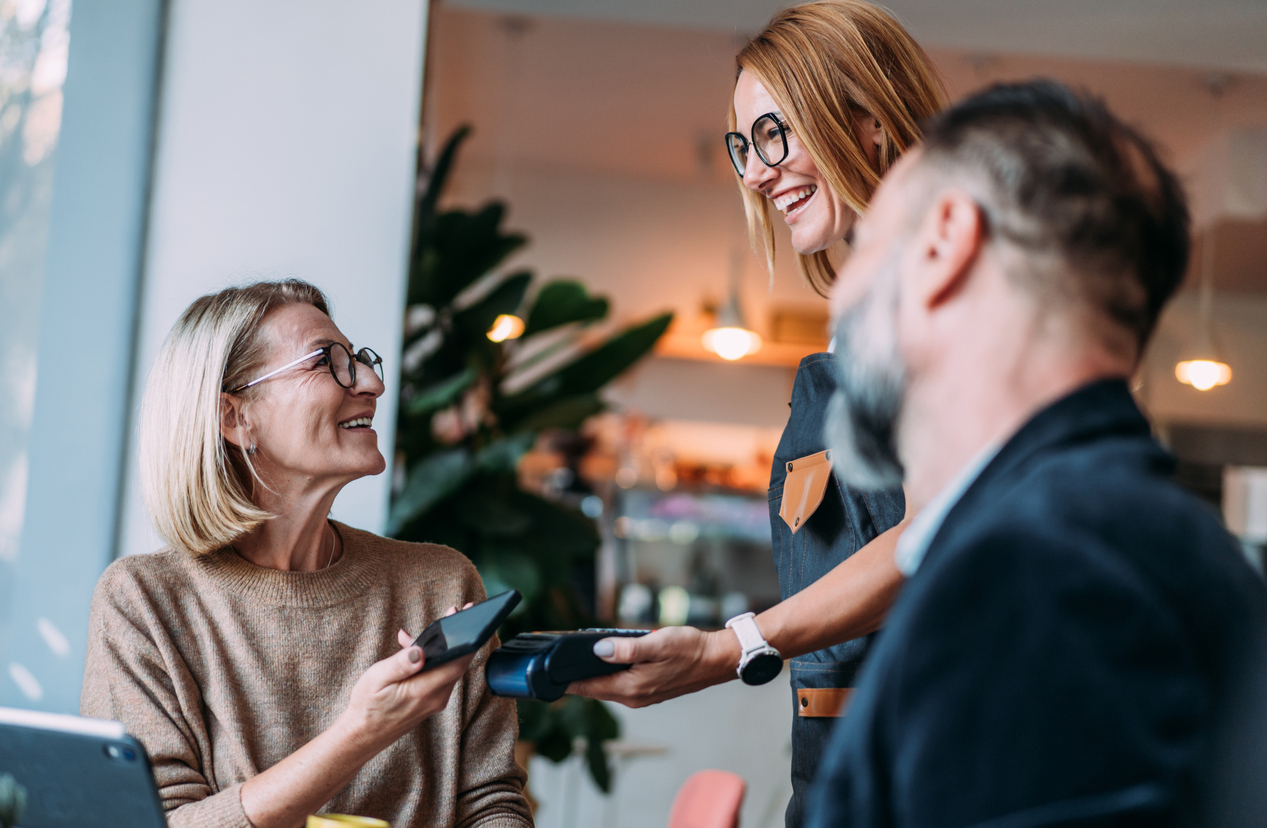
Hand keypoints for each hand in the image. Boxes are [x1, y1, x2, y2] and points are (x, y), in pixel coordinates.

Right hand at [339, 605, 475, 751]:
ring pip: (447, 668)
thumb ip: (401, 664)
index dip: (466, 638)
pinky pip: (438, 676)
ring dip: (441, 648)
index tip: (468, 617)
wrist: (362, 736)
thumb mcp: (377, 679)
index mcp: (424, 690)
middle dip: (457, 637)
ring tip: (423, 632)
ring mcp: (435, 701)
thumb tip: (421, 650)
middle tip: (452, 614)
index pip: (457, 662)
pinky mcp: (430, 701)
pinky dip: (431, 661)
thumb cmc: (367, 706)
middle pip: (457, 662)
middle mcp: (436, 697)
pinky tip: (412, 651)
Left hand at [567, 626, 741, 707]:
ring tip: (569, 661)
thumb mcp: (657, 643)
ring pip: (604, 688)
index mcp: (631, 688)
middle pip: (593, 689)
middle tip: (551, 665)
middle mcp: (633, 697)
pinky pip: (617, 685)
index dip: (565, 681)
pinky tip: (601, 663)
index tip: (545, 674)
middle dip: (572, 679)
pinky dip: (605, 676)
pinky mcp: (648, 690)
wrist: (717, 659)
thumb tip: (598, 650)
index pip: (587, 687)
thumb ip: (626, 648)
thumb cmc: (690, 649)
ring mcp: (641, 696)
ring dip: (588, 677)